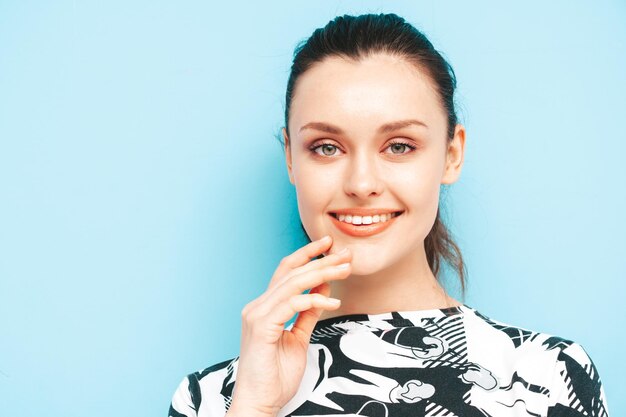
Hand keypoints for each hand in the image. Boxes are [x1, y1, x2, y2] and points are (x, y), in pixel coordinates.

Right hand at [229, 235, 350, 416]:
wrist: (259, 402)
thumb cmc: (275, 375)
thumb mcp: (298, 339)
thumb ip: (308, 314)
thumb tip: (323, 290)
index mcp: (265, 307)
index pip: (286, 272)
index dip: (307, 255)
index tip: (330, 245)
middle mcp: (257, 306)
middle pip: (291, 272)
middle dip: (321, 260)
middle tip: (346, 254)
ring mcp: (257, 315)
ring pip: (292, 283)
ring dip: (321, 274)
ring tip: (344, 270)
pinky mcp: (261, 327)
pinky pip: (290, 304)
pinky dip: (313, 299)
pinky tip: (333, 301)